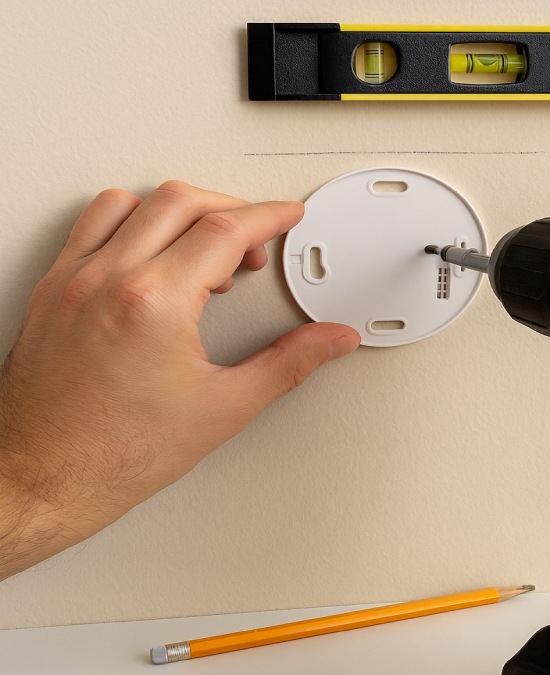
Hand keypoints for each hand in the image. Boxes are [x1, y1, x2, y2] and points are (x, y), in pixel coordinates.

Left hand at [0, 181, 359, 580]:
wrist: (44, 480)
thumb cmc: (114, 453)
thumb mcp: (223, 408)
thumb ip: (288, 364)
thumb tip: (328, 342)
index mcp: (154, 302)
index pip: (225, 231)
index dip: (268, 217)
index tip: (286, 217)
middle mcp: (107, 279)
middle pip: (180, 202)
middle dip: (230, 211)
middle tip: (255, 244)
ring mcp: (72, 281)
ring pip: (129, 202)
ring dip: (176, 210)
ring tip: (202, 245)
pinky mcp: (51, 291)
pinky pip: (90, 227)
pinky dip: (128, 223)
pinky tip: (148, 253)